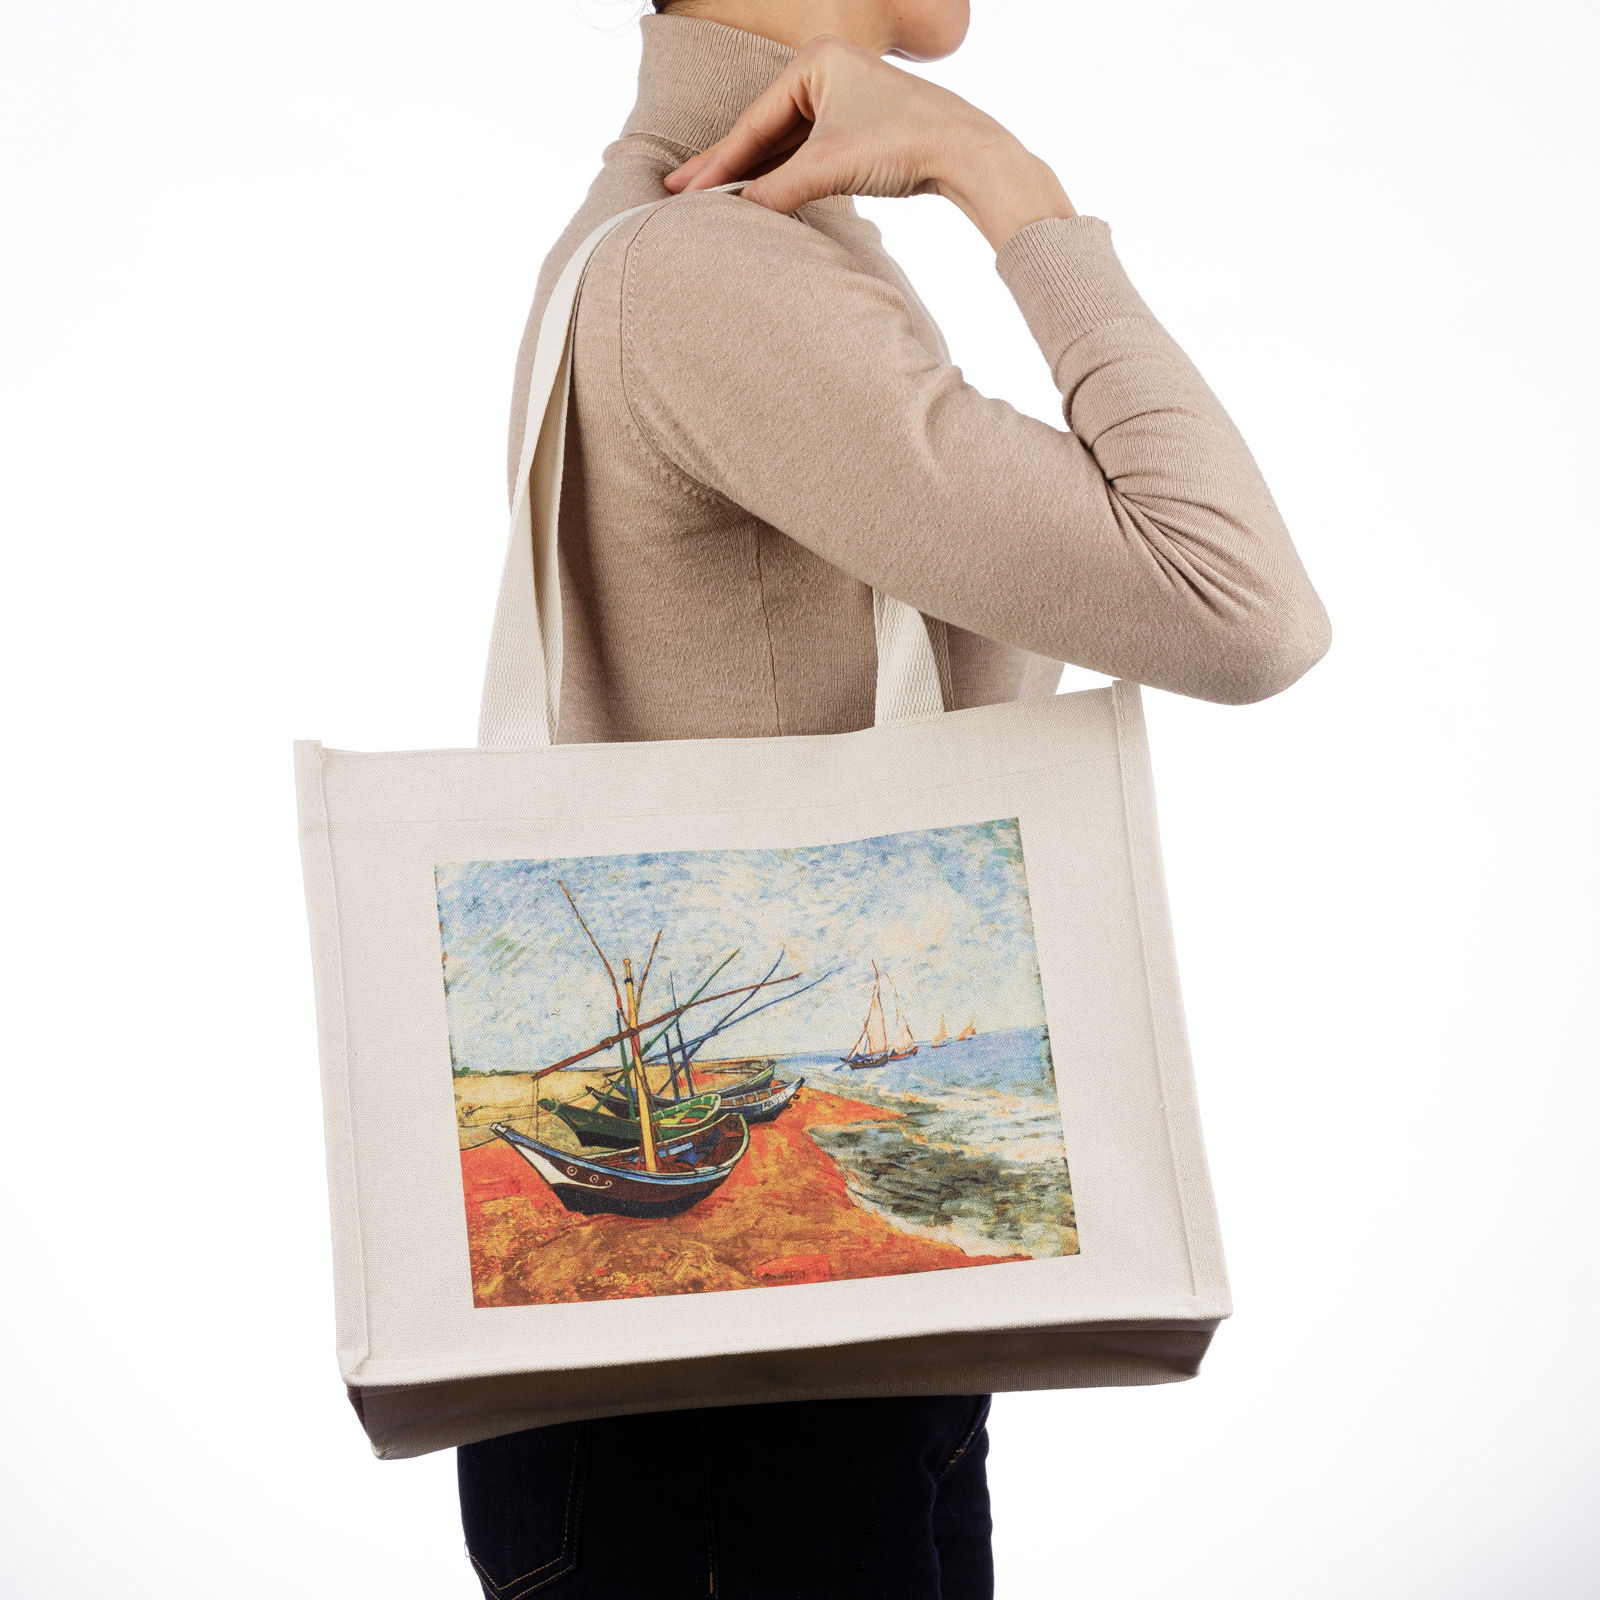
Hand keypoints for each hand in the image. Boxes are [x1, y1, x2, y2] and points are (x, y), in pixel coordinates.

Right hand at [663, 35, 1077, 250]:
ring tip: (711, 197)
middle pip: (765, 129)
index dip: (720, 161)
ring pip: (786, 142)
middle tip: (681, 190)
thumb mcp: (829, 167)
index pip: (755, 121)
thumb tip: (741, 210)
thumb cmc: (904, 143)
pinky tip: (757, 194)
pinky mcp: (859, 125)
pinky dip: (783, 174)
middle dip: (727, 165)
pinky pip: (807, 152)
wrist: (966, 154)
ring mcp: (843, 97)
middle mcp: (827, 70)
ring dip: (753, 173)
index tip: (686, 188)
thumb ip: (780, 187)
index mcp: (816, 59)